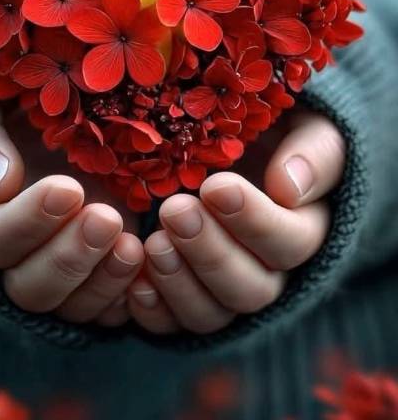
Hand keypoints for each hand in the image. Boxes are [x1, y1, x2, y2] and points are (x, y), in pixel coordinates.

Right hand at [0, 101, 143, 326]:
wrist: (73, 123)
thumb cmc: (27, 112)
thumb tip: (0, 182)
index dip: (27, 221)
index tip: (68, 188)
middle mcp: (17, 258)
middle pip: (29, 287)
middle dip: (69, 257)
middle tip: (105, 219)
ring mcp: (60, 273)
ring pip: (69, 307)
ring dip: (101, 281)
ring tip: (131, 245)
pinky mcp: (97, 280)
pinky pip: (107, 312)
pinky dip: (127, 296)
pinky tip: (148, 266)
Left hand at [127, 110, 344, 334]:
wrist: (234, 137)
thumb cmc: (274, 126)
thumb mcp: (306, 126)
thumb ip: (314, 153)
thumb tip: (289, 188)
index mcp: (306, 228)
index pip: (292, 243)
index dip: (255, 221)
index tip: (216, 187)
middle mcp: (270, 271)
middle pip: (252, 288)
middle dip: (211, 253)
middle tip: (174, 210)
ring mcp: (226, 289)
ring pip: (213, 313)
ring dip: (182, 283)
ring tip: (155, 243)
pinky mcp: (187, 296)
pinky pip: (173, 323)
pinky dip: (154, 310)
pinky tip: (135, 284)